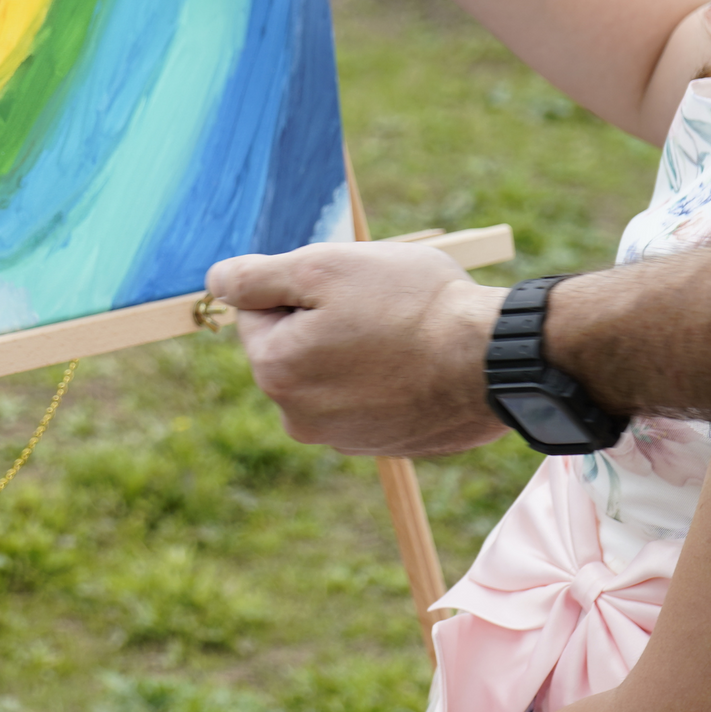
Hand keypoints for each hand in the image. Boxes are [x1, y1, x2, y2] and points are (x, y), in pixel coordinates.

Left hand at [206, 243, 507, 456]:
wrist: (494, 360)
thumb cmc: (410, 305)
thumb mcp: (322, 267)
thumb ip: (256, 276)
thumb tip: (216, 280)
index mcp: (274, 371)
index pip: (257, 310)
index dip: (298, 285)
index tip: (343, 285)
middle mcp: (298, 417)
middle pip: (292, 344)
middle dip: (322, 318)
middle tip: (375, 303)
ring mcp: (342, 437)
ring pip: (329, 370)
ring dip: (353, 346)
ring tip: (400, 331)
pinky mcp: (383, 444)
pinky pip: (365, 396)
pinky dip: (382, 375)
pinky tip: (415, 360)